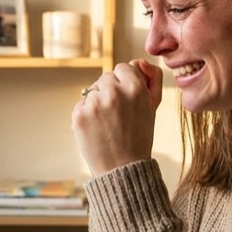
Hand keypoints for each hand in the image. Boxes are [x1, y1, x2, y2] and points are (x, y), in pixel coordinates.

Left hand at [71, 60, 162, 175]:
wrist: (122, 169)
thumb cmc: (140, 138)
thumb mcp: (153, 107)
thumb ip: (152, 79)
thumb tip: (138, 61)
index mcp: (136, 88)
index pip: (124, 67)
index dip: (126, 82)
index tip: (128, 99)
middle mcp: (114, 92)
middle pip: (107, 77)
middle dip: (111, 91)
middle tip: (118, 115)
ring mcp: (94, 103)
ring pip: (93, 90)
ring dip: (98, 102)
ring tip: (108, 124)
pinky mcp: (78, 115)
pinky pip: (82, 104)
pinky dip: (87, 114)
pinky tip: (97, 129)